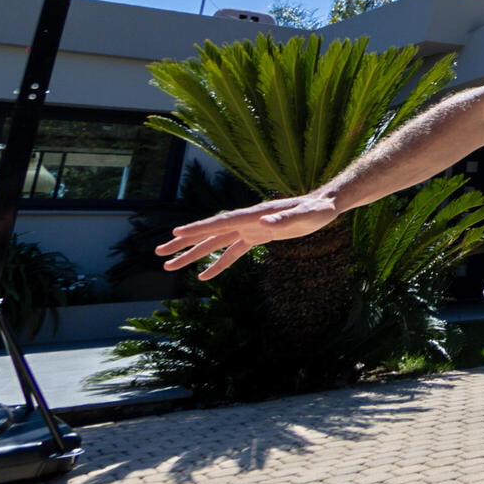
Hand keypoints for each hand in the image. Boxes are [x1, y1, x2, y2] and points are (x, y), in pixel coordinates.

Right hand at [158, 194, 340, 278]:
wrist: (324, 206)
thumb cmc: (317, 210)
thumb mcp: (307, 216)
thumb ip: (286, 219)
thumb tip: (264, 222)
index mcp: (254, 215)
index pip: (220, 222)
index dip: (198, 228)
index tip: (175, 233)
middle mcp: (247, 221)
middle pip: (209, 233)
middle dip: (184, 243)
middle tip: (160, 253)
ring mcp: (249, 229)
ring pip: (215, 243)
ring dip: (193, 255)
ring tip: (170, 265)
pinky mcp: (256, 237)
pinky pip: (231, 252)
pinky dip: (218, 264)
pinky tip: (204, 276)